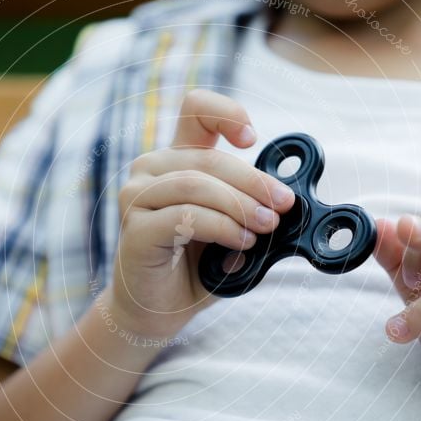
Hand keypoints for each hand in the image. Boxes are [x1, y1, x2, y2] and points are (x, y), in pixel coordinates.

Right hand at [107, 89, 294, 338]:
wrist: (160, 310)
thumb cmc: (195, 267)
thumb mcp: (232, 228)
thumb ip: (251, 209)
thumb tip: (285, 201)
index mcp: (176, 159)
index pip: (195, 110)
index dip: (227, 114)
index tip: (252, 139)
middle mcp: (152, 170)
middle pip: (208, 158)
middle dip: (254, 181)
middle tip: (283, 205)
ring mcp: (138, 196)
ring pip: (197, 184)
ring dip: (240, 205)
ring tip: (266, 227)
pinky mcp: (135, 228)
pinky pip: (185, 216)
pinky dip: (222, 227)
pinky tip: (242, 241)